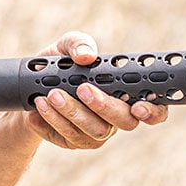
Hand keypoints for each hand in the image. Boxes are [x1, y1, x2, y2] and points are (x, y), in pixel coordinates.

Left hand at [24, 31, 168, 148]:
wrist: (30, 88)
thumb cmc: (60, 66)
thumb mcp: (66, 47)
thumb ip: (79, 44)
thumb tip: (86, 55)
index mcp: (126, 94)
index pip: (154, 110)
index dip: (153, 112)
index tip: (140, 105)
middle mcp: (116, 117)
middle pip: (124, 122)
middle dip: (104, 106)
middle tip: (83, 89)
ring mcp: (95, 133)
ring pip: (94, 132)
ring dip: (73, 112)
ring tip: (51, 94)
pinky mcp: (72, 142)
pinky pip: (67, 137)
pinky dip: (52, 121)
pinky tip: (38, 107)